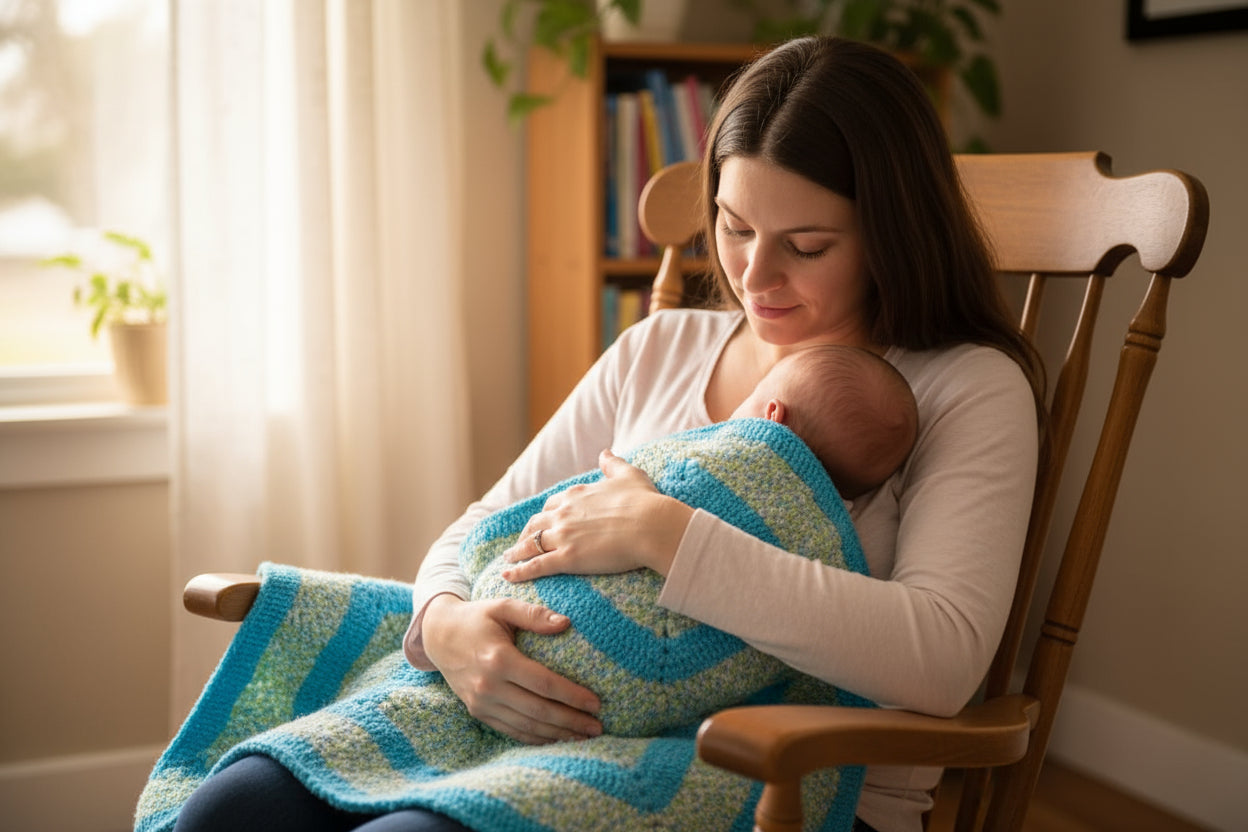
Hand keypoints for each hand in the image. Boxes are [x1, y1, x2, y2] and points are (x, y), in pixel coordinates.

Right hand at [420, 593, 602, 743]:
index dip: (572, 695)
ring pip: (526, 726)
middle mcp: (489, 686)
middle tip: (597, 727)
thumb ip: (534, 614)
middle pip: (538, 710)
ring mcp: (481, 703)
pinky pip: (511, 730)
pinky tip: (556, 737)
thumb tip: (565, 623)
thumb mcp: (503, 607)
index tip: (596, 703)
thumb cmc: (476, 618)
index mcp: (498, 659)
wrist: (438, 636)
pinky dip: (535, 738)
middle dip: (571, 721)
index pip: (543, 683)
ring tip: (583, 736)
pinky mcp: (478, 712)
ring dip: (557, 734)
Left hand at [501, 449, 693, 581]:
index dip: (546, 514)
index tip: (543, 522)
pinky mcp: (566, 558)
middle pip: (536, 523)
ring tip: (508, 559)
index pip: (552, 504)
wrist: (651, 526)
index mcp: (577, 494)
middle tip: (520, 543)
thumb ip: (613, 464)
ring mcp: (563, 535)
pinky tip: (508, 575)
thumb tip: (605, 453)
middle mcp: (564, 512)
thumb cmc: (644, 501)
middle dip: (526, 533)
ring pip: (531, 544)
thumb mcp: (628, 475)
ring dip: (517, 552)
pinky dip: (519, 571)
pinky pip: (536, 565)